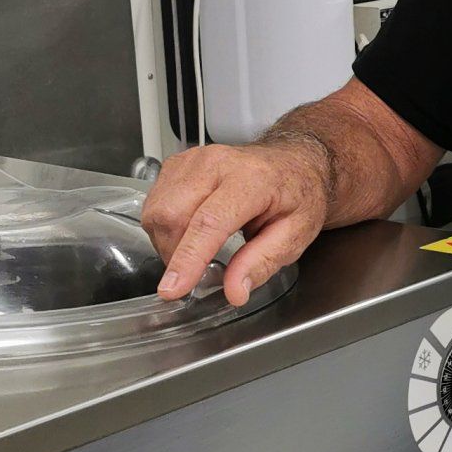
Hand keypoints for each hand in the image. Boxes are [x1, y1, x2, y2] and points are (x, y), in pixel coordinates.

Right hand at [140, 139, 331, 306]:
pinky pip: (154, 203)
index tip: (174, 288)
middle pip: (173, 216)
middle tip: (198, 273)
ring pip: (157, 211)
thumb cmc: (297, 195)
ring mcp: (193, 160)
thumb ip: (262, 262)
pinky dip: (164, 227)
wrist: (293, 163)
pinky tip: (187, 232)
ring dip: (168, 243)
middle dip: (175, 256)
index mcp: (252, 180)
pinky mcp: (178, 164)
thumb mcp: (296, 235)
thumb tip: (235, 290)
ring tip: (196, 251)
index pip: (209, 223)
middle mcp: (217, 164)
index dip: (187, 259)